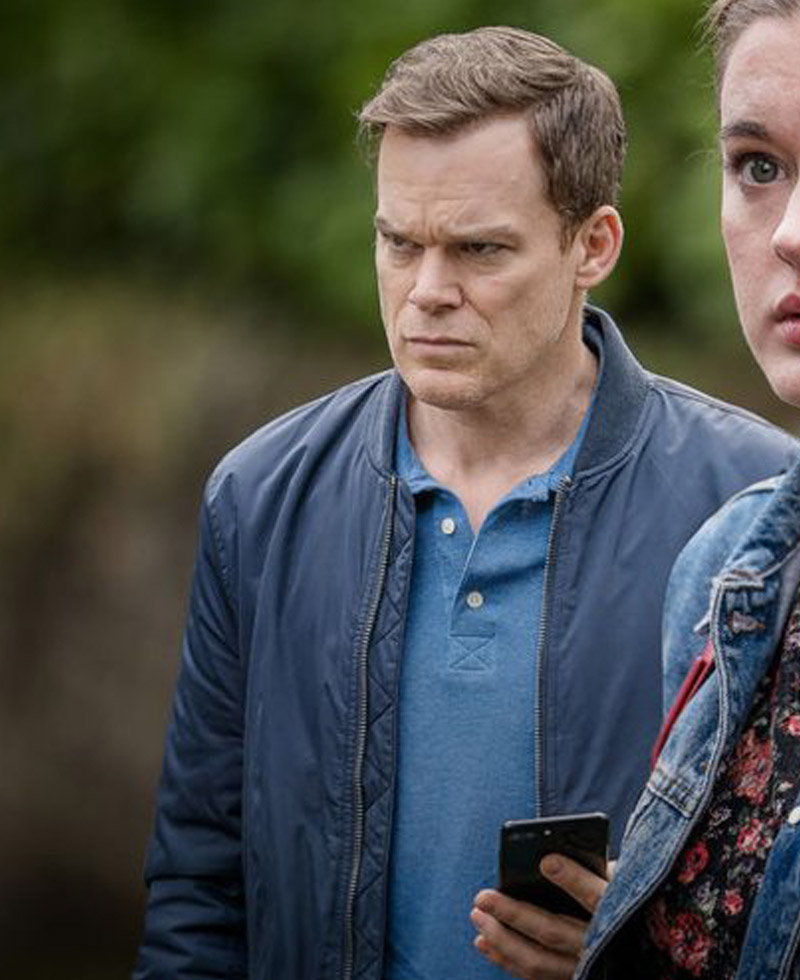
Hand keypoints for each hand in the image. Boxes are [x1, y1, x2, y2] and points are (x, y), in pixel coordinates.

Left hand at [470, 854, 607, 979]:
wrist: (634, 938)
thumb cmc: (616, 894)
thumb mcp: (615, 877)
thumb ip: (590, 866)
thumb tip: (548, 857)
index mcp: (619, 912)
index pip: (596, 896)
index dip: (572, 879)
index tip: (546, 860)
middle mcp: (604, 946)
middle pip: (552, 932)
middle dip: (513, 914)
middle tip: (482, 897)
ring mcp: (588, 967)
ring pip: (538, 960)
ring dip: (502, 939)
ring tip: (477, 915)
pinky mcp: (573, 978)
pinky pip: (535, 975)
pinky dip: (506, 959)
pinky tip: (484, 942)